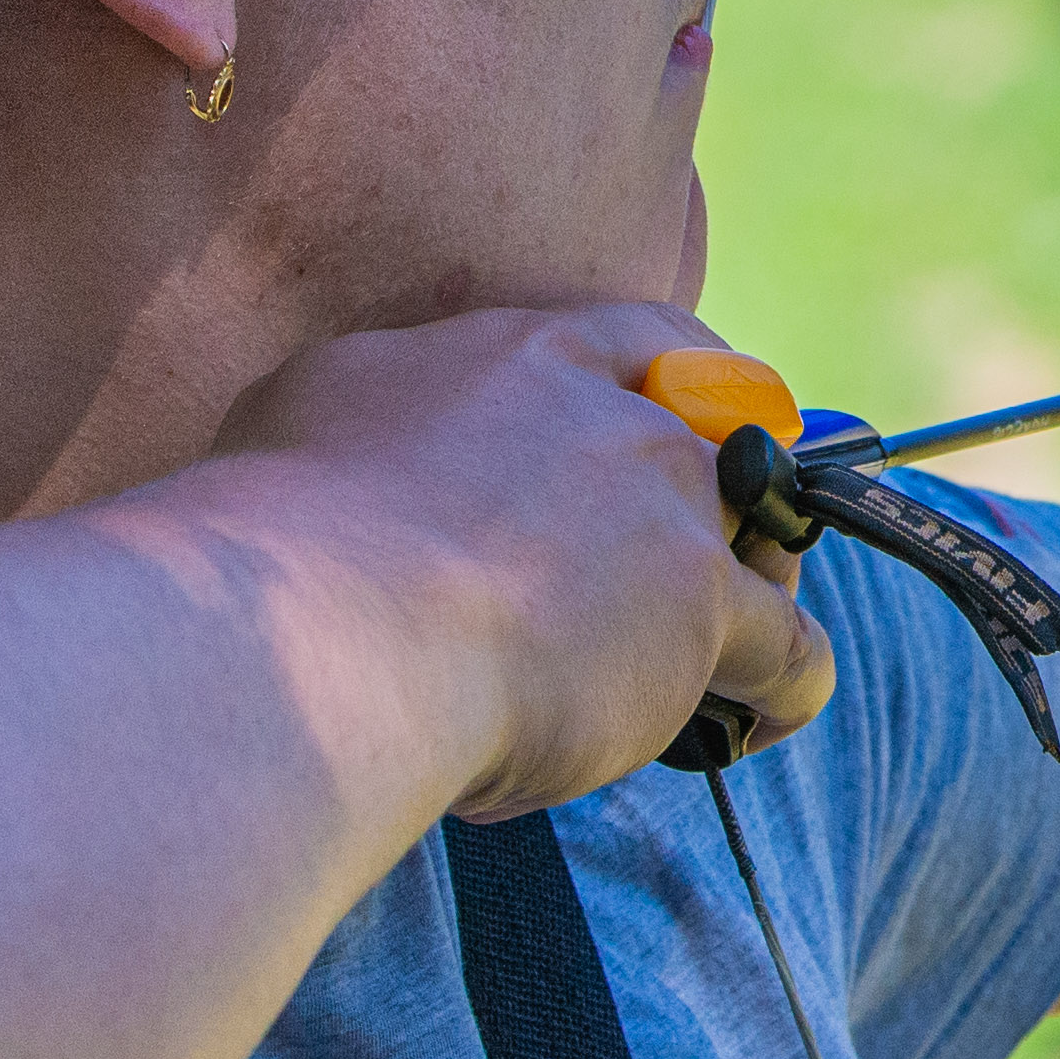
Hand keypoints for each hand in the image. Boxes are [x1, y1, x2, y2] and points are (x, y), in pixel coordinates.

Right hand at [206, 302, 834, 806]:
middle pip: (717, 434)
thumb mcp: (304, 419)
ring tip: (732, 654)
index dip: (673, 382)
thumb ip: (371, 423)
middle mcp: (607, 415)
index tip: (684, 412)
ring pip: (764, 540)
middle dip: (723, 490)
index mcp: (515, 360)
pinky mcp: (700, 610)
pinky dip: (783, 687)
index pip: (633, 341)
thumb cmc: (274, 542)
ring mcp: (664, 510)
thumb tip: (361, 461)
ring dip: (758, 590)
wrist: (321, 624)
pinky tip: (765, 717)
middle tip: (703, 552)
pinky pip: (785, 648)